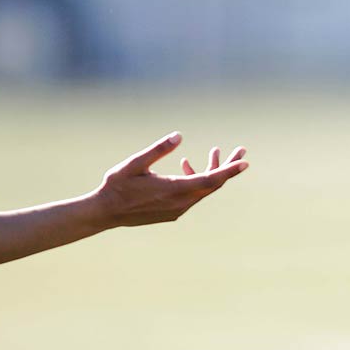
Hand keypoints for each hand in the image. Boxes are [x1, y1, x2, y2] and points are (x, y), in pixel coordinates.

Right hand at [92, 132, 247, 228]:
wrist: (104, 213)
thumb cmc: (117, 186)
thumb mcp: (134, 164)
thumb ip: (157, 150)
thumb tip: (179, 136)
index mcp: (174, 190)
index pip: (210, 180)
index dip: (229, 170)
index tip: (245, 162)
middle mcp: (180, 203)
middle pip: (213, 184)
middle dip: (228, 167)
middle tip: (241, 151)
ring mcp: (177, 210)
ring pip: (203, 190)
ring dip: (212, 171)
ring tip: (215, 151)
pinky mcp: (172, 213)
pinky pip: (193, 195)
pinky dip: (197, 180)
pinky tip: (186, 166)